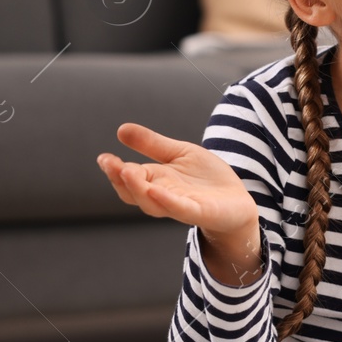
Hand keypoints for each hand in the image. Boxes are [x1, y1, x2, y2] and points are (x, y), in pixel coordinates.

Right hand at [95, 122, 257, 239]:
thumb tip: (121, 129)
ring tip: (126, 172)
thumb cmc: (207, 179)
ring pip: (151, 203)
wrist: (238, 200)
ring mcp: (180, 205)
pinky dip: (167, 201)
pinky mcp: (199, 212)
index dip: (114, 169)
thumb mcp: (180, 153)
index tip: (103, 158)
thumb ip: (153, 144)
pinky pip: (180, 209)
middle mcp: (162, 195)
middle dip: (119, 178)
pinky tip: (155, 191)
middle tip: (109, 163)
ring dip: (137, 189)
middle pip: (133, 192)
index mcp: (155, 180)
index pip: (128, 177)